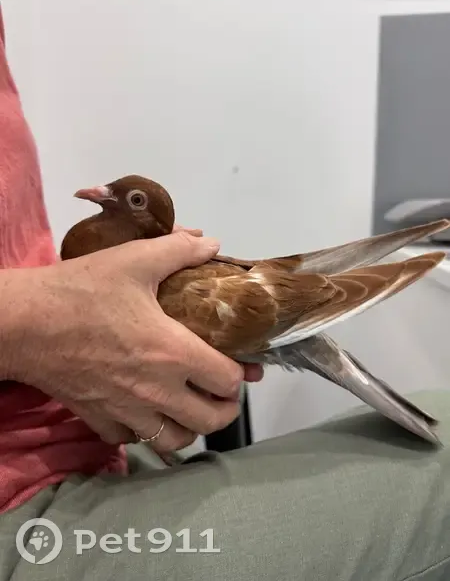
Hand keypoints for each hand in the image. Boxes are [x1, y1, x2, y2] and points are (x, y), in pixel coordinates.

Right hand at [2, 231, 262, 454]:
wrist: (23, 323)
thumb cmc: (81, 291)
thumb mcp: (133, 259)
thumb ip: (179, 250)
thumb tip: (212, 243)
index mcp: (173, 353)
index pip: (228, 381)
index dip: (241, 374)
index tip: (242, 365)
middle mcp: (156, 391)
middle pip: (210, 421)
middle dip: (226, 408)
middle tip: (224, 392)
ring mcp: (126, 412)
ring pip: (174, 442)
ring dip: (191, 428)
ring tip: (191, 408)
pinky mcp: (98, 419)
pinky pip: (132, 441)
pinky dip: (145, 432)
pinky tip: (146, 412)